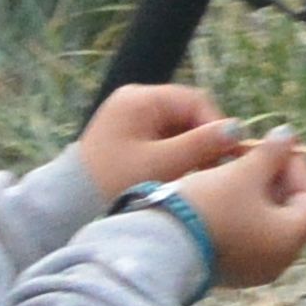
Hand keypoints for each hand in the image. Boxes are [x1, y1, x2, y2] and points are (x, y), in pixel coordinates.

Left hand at [76, 83, 239, 199]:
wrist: (69, 206)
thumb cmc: (115, 182)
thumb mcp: (162, 164)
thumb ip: (201, 145)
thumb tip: (236, 129)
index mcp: (139, 98)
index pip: (194, 101)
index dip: (216, 126)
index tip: (229, 155)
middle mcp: (134, 101)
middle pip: (185, 114)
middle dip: (203, 141)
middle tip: (215, 170)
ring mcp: (129, 119)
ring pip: (176, 129)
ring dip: (190, 151)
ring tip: (198, 177)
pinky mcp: (127, 138)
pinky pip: (162, 140)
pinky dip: (175, 157)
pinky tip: (180, 178)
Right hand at [179, 133, 305, 289]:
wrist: (160, 247)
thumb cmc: (210, 207)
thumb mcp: (243, 173)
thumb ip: (271, 153)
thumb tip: (288, 135)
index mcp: (290, 239)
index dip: (298, 166)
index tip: (275, 146)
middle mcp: (278, 260)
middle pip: (289, 211)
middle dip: (275, 178)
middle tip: (254, 154)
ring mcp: (252, 269)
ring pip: (265, 223)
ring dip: (256, 193)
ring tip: (233, 168)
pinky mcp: (229, 270)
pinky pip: (246, 236)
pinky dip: (241, 212)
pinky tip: (219, 192)